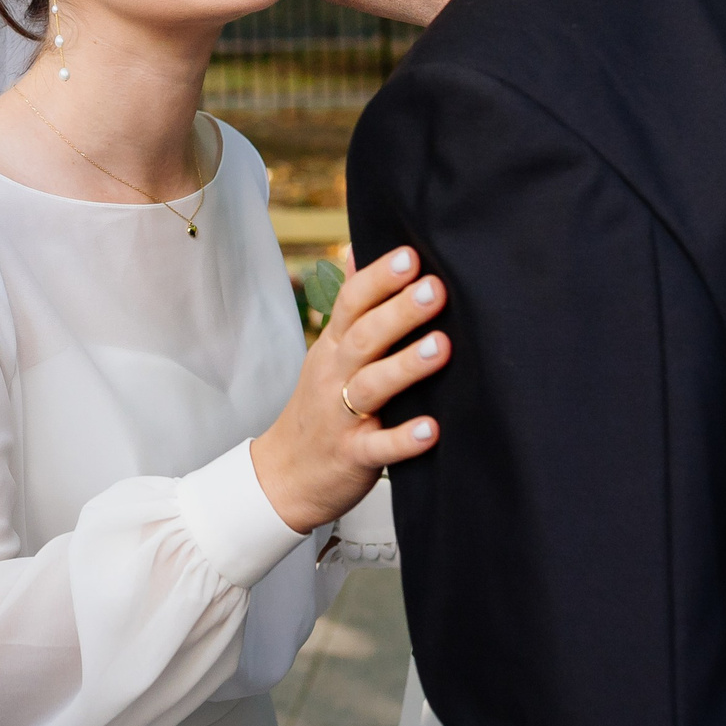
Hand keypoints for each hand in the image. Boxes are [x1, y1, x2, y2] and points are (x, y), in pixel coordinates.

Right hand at [250, 244, 446, 533]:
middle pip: (364, 338)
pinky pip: (379, 448)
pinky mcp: (354, 456)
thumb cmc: (318, 408)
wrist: (285, 476)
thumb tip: (359, 249)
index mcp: (332, 347)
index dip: (379, 279)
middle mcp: (334, 376)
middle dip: (399, 311)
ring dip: (406, 366)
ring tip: (440, 346)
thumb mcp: (327, 352)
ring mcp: (342, 417)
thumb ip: (348, 306)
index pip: (351, 303)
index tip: (411, 256)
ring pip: (372, 386)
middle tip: (435, 288)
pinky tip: (432, 428)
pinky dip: (404, 439)